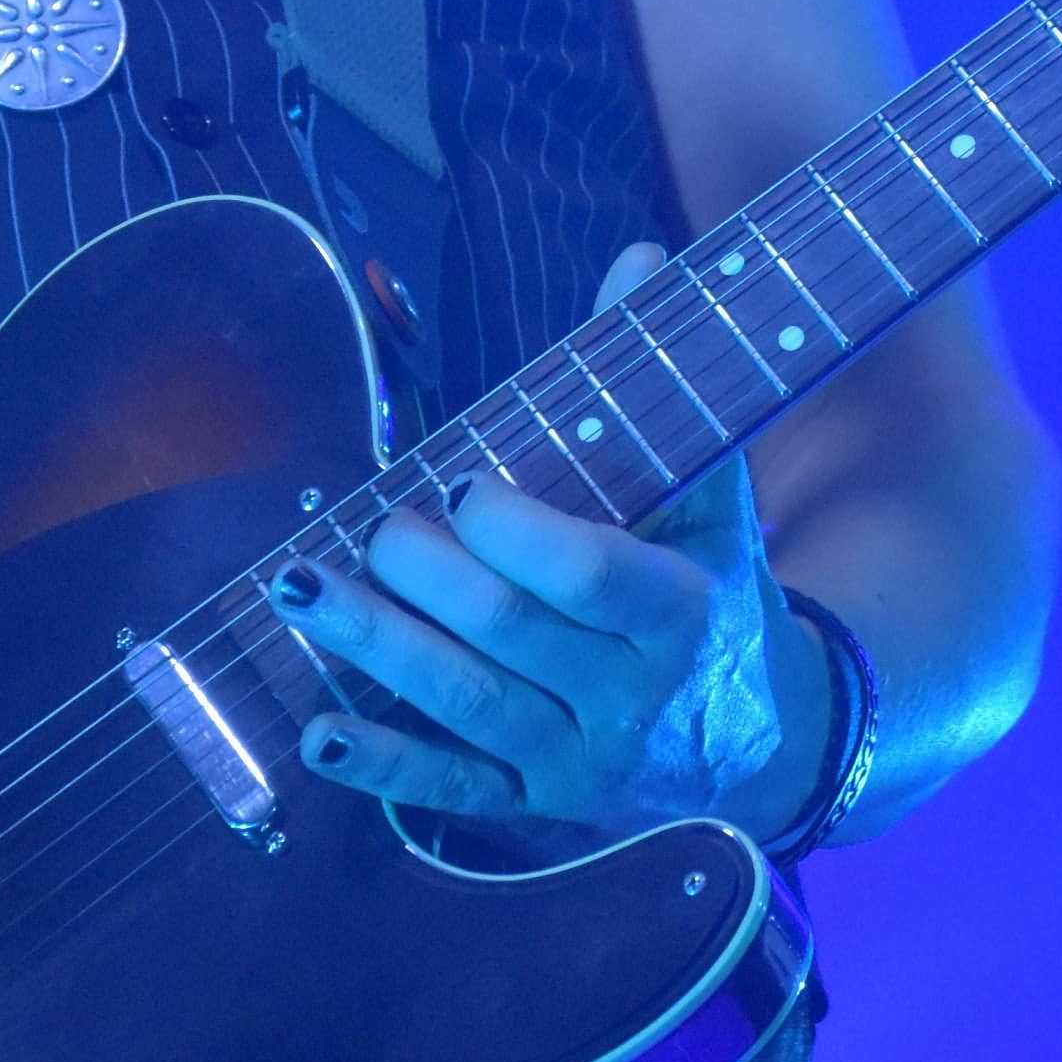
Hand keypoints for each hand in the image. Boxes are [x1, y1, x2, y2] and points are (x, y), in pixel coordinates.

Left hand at [268, 245, 831, 843]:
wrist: (761, 740)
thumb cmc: (717, 589)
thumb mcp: (710, 495)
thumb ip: (659, 386)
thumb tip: (638, 257)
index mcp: (679, 611)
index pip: (587, 576)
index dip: (515, 534)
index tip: (462, 487)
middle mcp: (630, 695)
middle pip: (508, 634)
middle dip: (427, 577)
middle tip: (374, 527)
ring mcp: (578, 759)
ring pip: (465, 704)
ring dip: (374, 647)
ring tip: (300, 590)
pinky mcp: (536, 804)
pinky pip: (452, 793)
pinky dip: (384, 767)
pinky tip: (319, 735)